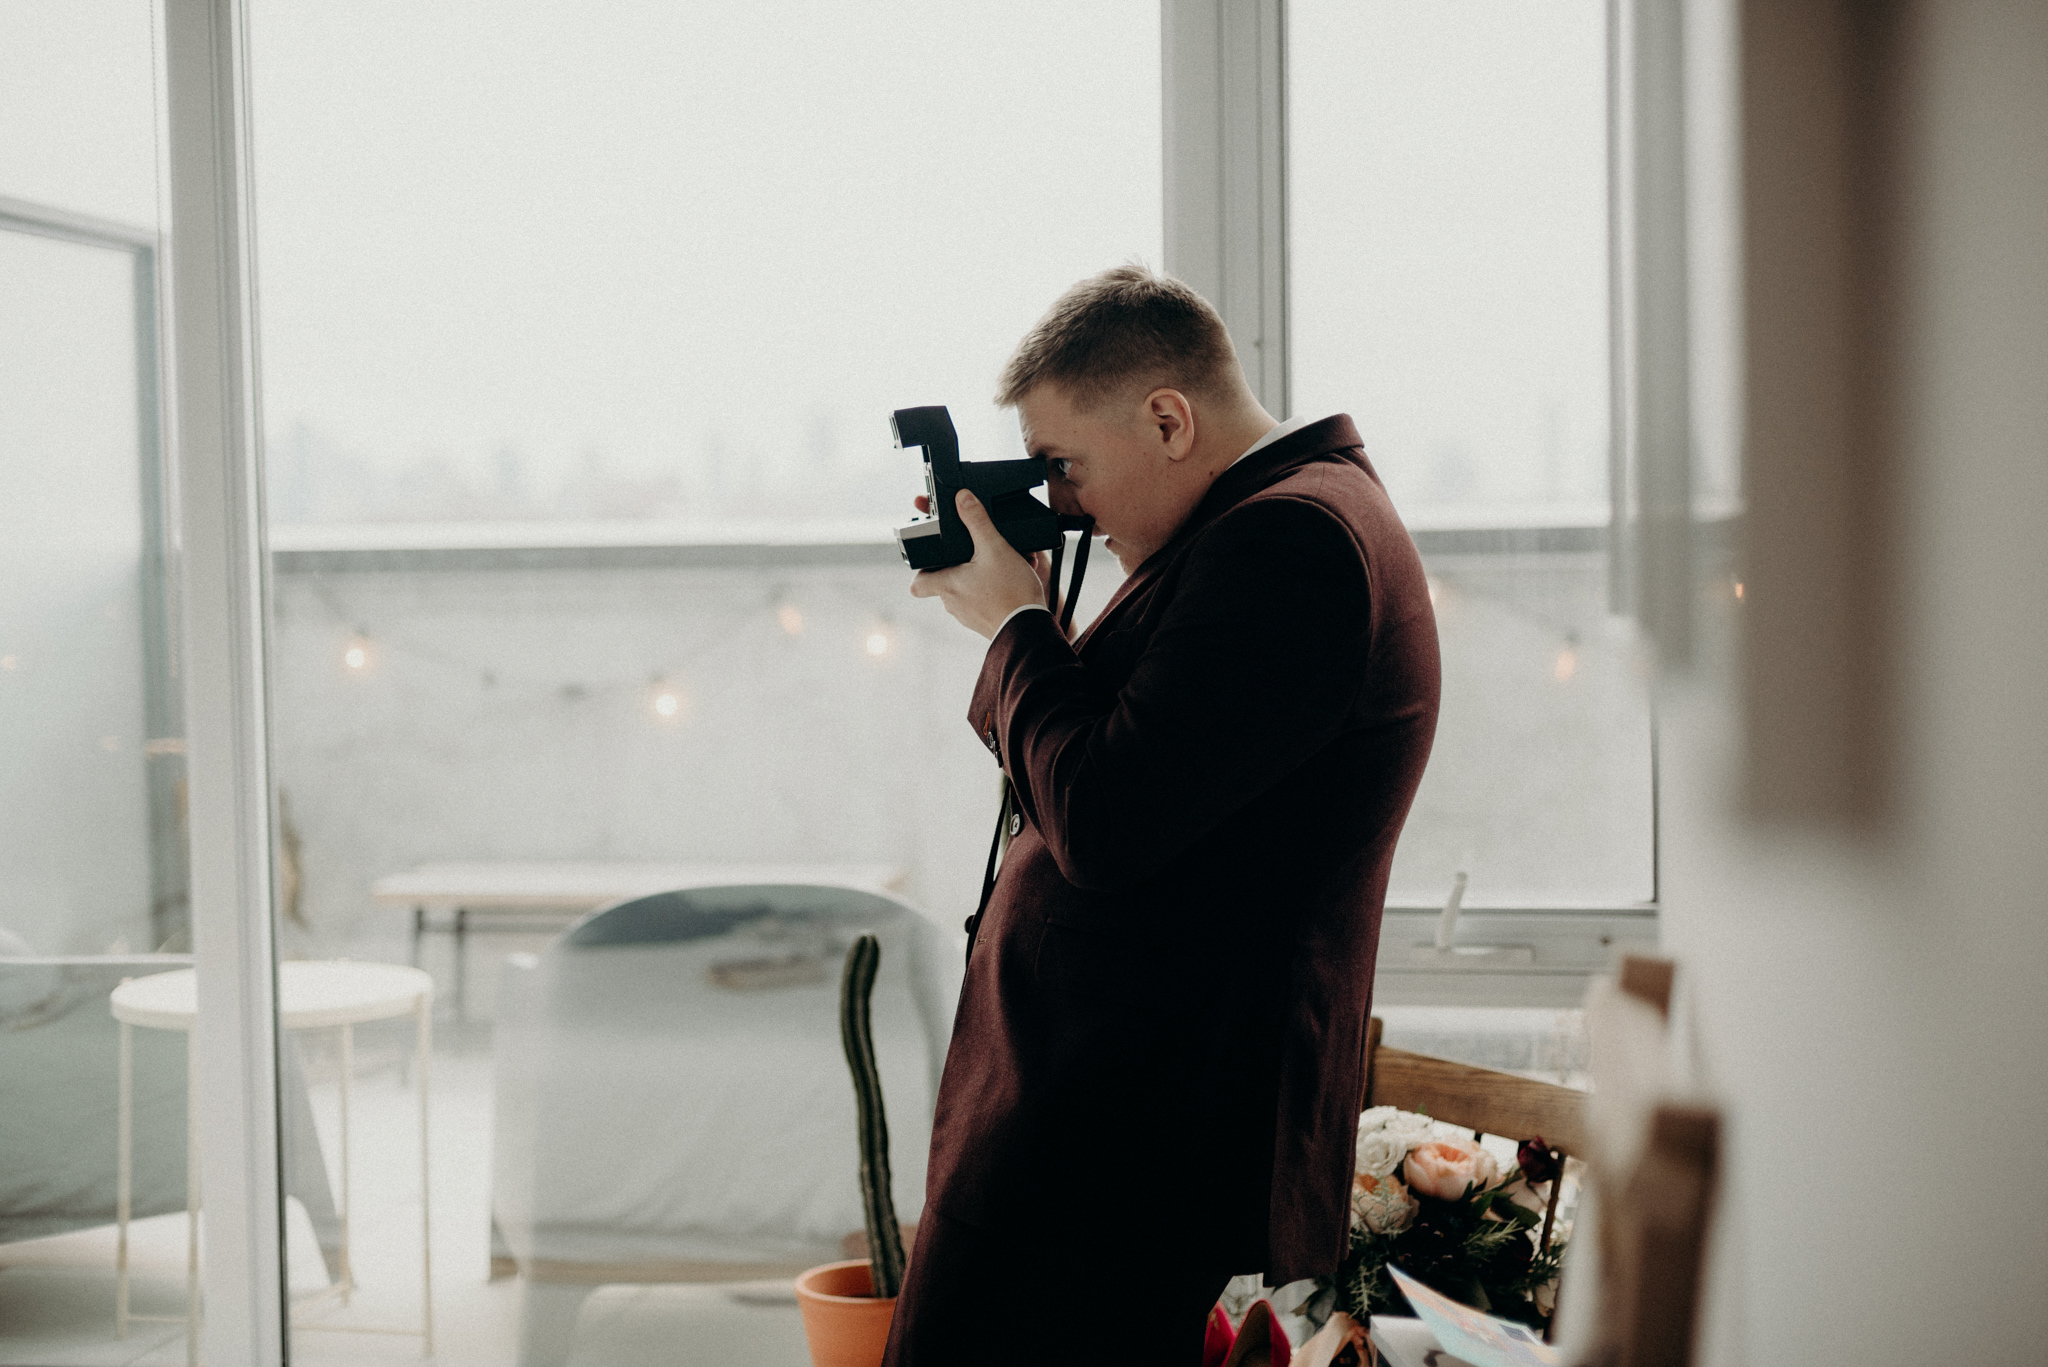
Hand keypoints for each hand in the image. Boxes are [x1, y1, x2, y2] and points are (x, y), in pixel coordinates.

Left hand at [909, 489, 1050, 638]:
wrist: (1030, 628)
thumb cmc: (1009, 591)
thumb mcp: (994, 547)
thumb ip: (977, 520)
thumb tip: (962, 498)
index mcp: (947, 584)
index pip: (916, 584)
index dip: (919, 570)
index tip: (930, 558)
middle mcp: (952, 603)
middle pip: (943, 582)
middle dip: (957, 567)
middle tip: (973, 553)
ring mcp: (968, 615)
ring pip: (964, 591)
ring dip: (977, 578)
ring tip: (998, 566)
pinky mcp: (984, 622)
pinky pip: (982, 602)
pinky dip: (991, 591)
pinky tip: (1009, 581)